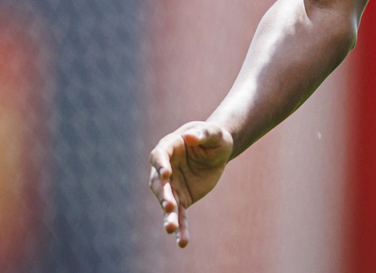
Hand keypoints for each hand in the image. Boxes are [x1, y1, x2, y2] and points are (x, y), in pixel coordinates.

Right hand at [148, 120, 232, 247]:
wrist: (217, 150)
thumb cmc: (213, 136)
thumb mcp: (214, 132)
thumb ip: (203, 133)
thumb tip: (191, 136)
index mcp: (169, 147)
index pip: (159, 156)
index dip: (161, 165)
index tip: (166, 173)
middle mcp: (165, 169)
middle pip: (159, 184)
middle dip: (163, 195)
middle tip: (169, 205)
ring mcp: (171, 186)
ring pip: (166, 204)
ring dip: (168, 216)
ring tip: (170, 228)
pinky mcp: (182, 199)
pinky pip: (180, 215)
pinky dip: (181, 228)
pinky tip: (182, 242)